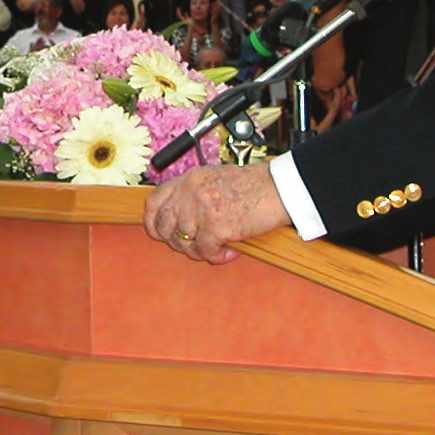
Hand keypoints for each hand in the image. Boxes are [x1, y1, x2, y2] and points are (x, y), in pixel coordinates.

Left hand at [143, 161, 289, 262]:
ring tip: (219, 249)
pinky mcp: (217, 226)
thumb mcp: (216, 179)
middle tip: (197, 245)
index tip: (160, 234)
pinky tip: (231, 252)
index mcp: (190, 178)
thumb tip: (180, 218)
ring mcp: (202, 209)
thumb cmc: (255, 185)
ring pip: (184, 243)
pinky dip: (218, 256)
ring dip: (202, 251)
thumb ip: (194, 193)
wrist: (281, 188)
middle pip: (165, 226)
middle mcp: (191, 192)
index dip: (153, 222)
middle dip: (178, 242)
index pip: (154, 202)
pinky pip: (206, 251)